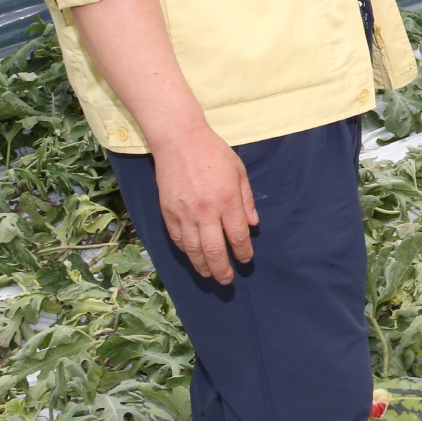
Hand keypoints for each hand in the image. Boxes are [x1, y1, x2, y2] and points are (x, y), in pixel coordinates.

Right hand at [149, 125, 257, 283]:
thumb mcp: (238, 171)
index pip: (237, 235)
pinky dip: (186, 251)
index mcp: (227, 200)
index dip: (243, 251)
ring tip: (209, 274)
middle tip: (227, 280)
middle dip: (222, 269)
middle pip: (215, 249)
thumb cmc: (213, 152)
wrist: (179, 140)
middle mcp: (206, 211)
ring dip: (202, 265)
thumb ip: (246, 200)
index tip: (247, 259)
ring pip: (193, 249)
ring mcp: (184, 213)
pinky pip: (178, 238)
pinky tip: (192, 257)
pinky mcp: (168, 211)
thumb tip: (252, 225)